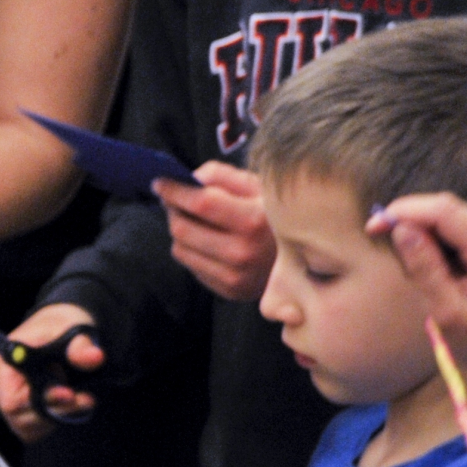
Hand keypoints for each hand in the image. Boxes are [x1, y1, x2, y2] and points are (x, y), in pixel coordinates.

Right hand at [0, 304, 103, 440]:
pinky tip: (66, 404)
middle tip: (85, 398)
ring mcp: (4, 404)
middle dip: (56, 410)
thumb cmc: (58, 330)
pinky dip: (54, 420)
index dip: (41, 401)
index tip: (69, 394)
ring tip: (80, 397)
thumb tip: (94, 357)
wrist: (57, 335)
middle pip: (21, 417)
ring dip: (58, 416)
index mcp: (1, 364)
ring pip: (28, 427)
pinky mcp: (17, 416)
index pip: (11, 400)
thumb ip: (81, 346)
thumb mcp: (72, 330)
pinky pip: (33, 431)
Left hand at [153, 163, 273, 301]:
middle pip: (183, 229)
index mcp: (254, 221)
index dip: (175, 191)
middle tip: (173, 198)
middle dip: (173, 210)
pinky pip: (192, 266)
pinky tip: (207, 240)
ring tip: (192, 219)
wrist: (307, 258)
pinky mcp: (229, 291)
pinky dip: (191, 249)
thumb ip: (223, 176)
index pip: (201, 204)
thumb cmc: (278, 214)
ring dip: (179, 231)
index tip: (159, 181)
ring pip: (181, 250)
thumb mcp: (260, 186)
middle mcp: (242, 253)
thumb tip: (189, 177)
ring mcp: (234, 277)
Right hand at [370, 192, 466, 387]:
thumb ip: (425, 269)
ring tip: (424, 275)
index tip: (372, 227)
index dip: (404, 212)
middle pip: (445, 208)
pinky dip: (437, 240)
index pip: (444, 210)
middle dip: (411, 224)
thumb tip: (400, 230)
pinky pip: (457, 224)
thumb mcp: (449, 314)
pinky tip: (439, 269)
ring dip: (424, 235)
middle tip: (391, 256)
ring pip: (448, 215)